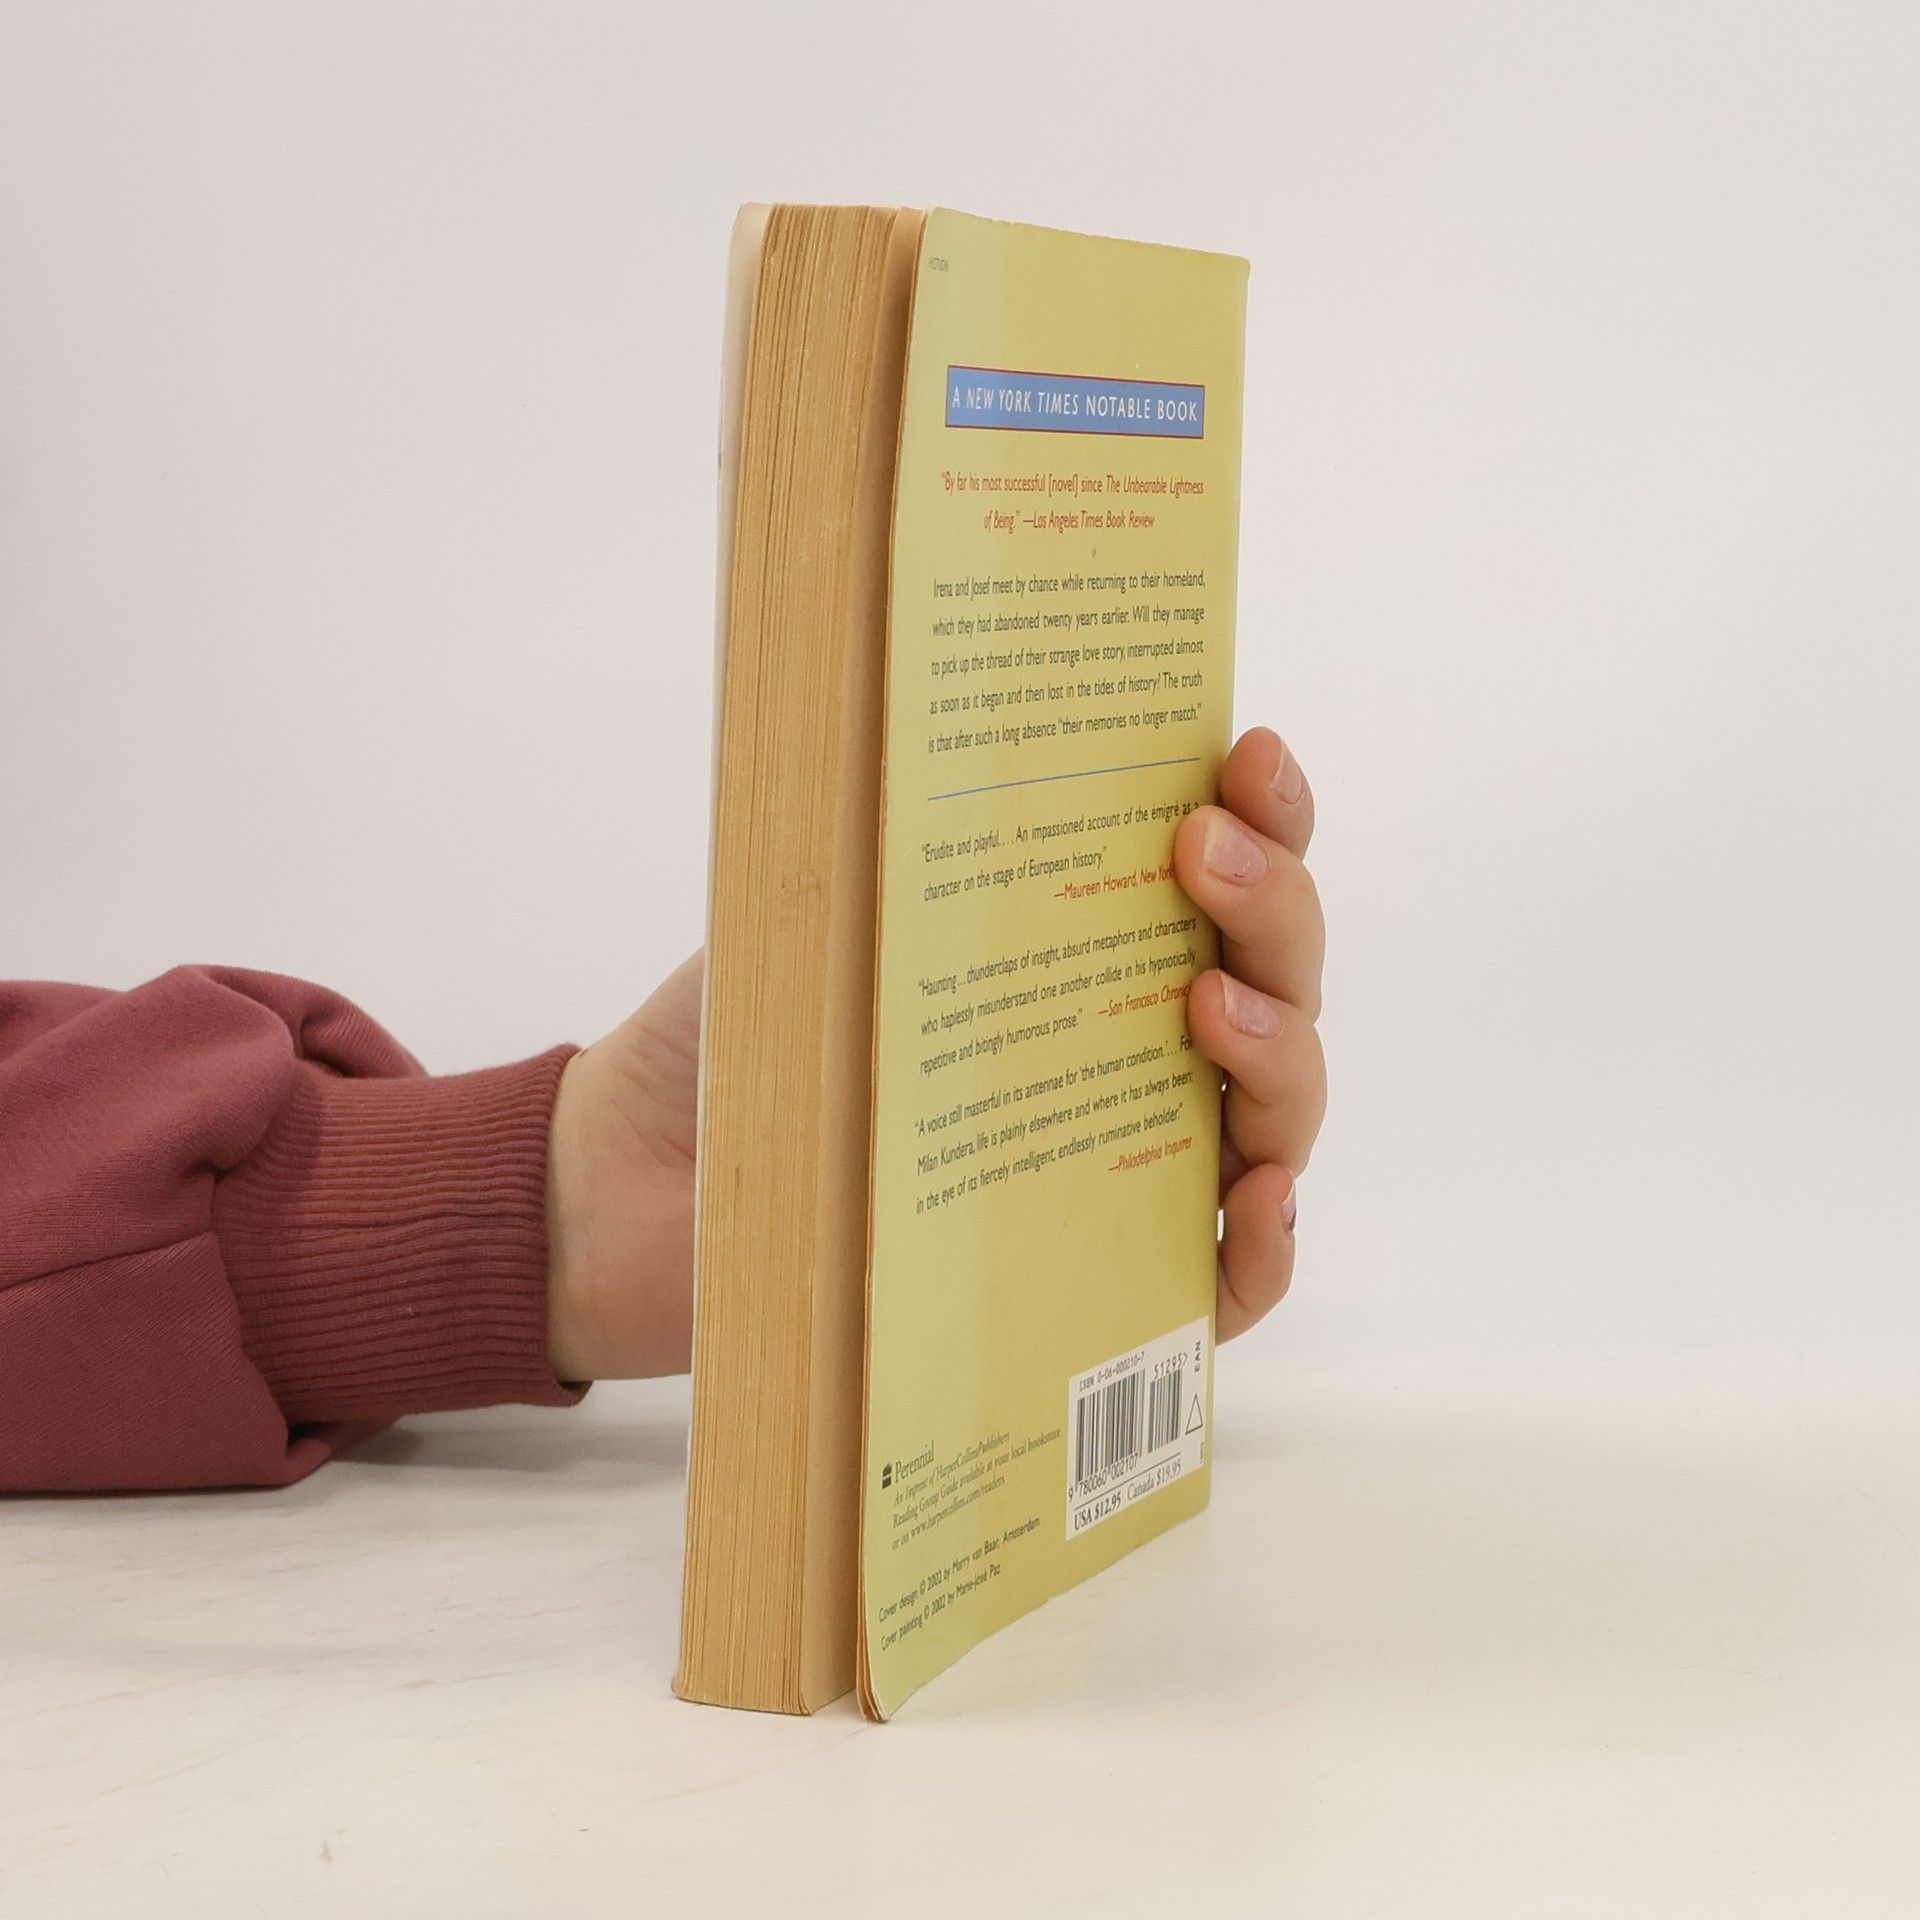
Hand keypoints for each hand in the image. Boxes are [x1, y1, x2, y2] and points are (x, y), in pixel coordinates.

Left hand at [546, 724, 1325, 1376]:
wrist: (637, 1193)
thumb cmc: (742, 1045)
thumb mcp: (815, 919)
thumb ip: (899, 851)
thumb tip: (956, 749)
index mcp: (1078, 944)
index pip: (1217, 873)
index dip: (1264, 811)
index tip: (1247, 755)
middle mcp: (1130, 1048)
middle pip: (1273, 977)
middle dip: (1271, 903)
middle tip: (1205, 854)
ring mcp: (1133, 1166)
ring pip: (1277, 1111)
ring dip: (1280, 1048)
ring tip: (1212, 1006)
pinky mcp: (1111, 1286)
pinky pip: (1231, 1278)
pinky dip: (1268, 1240)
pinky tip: (1258, 1187)